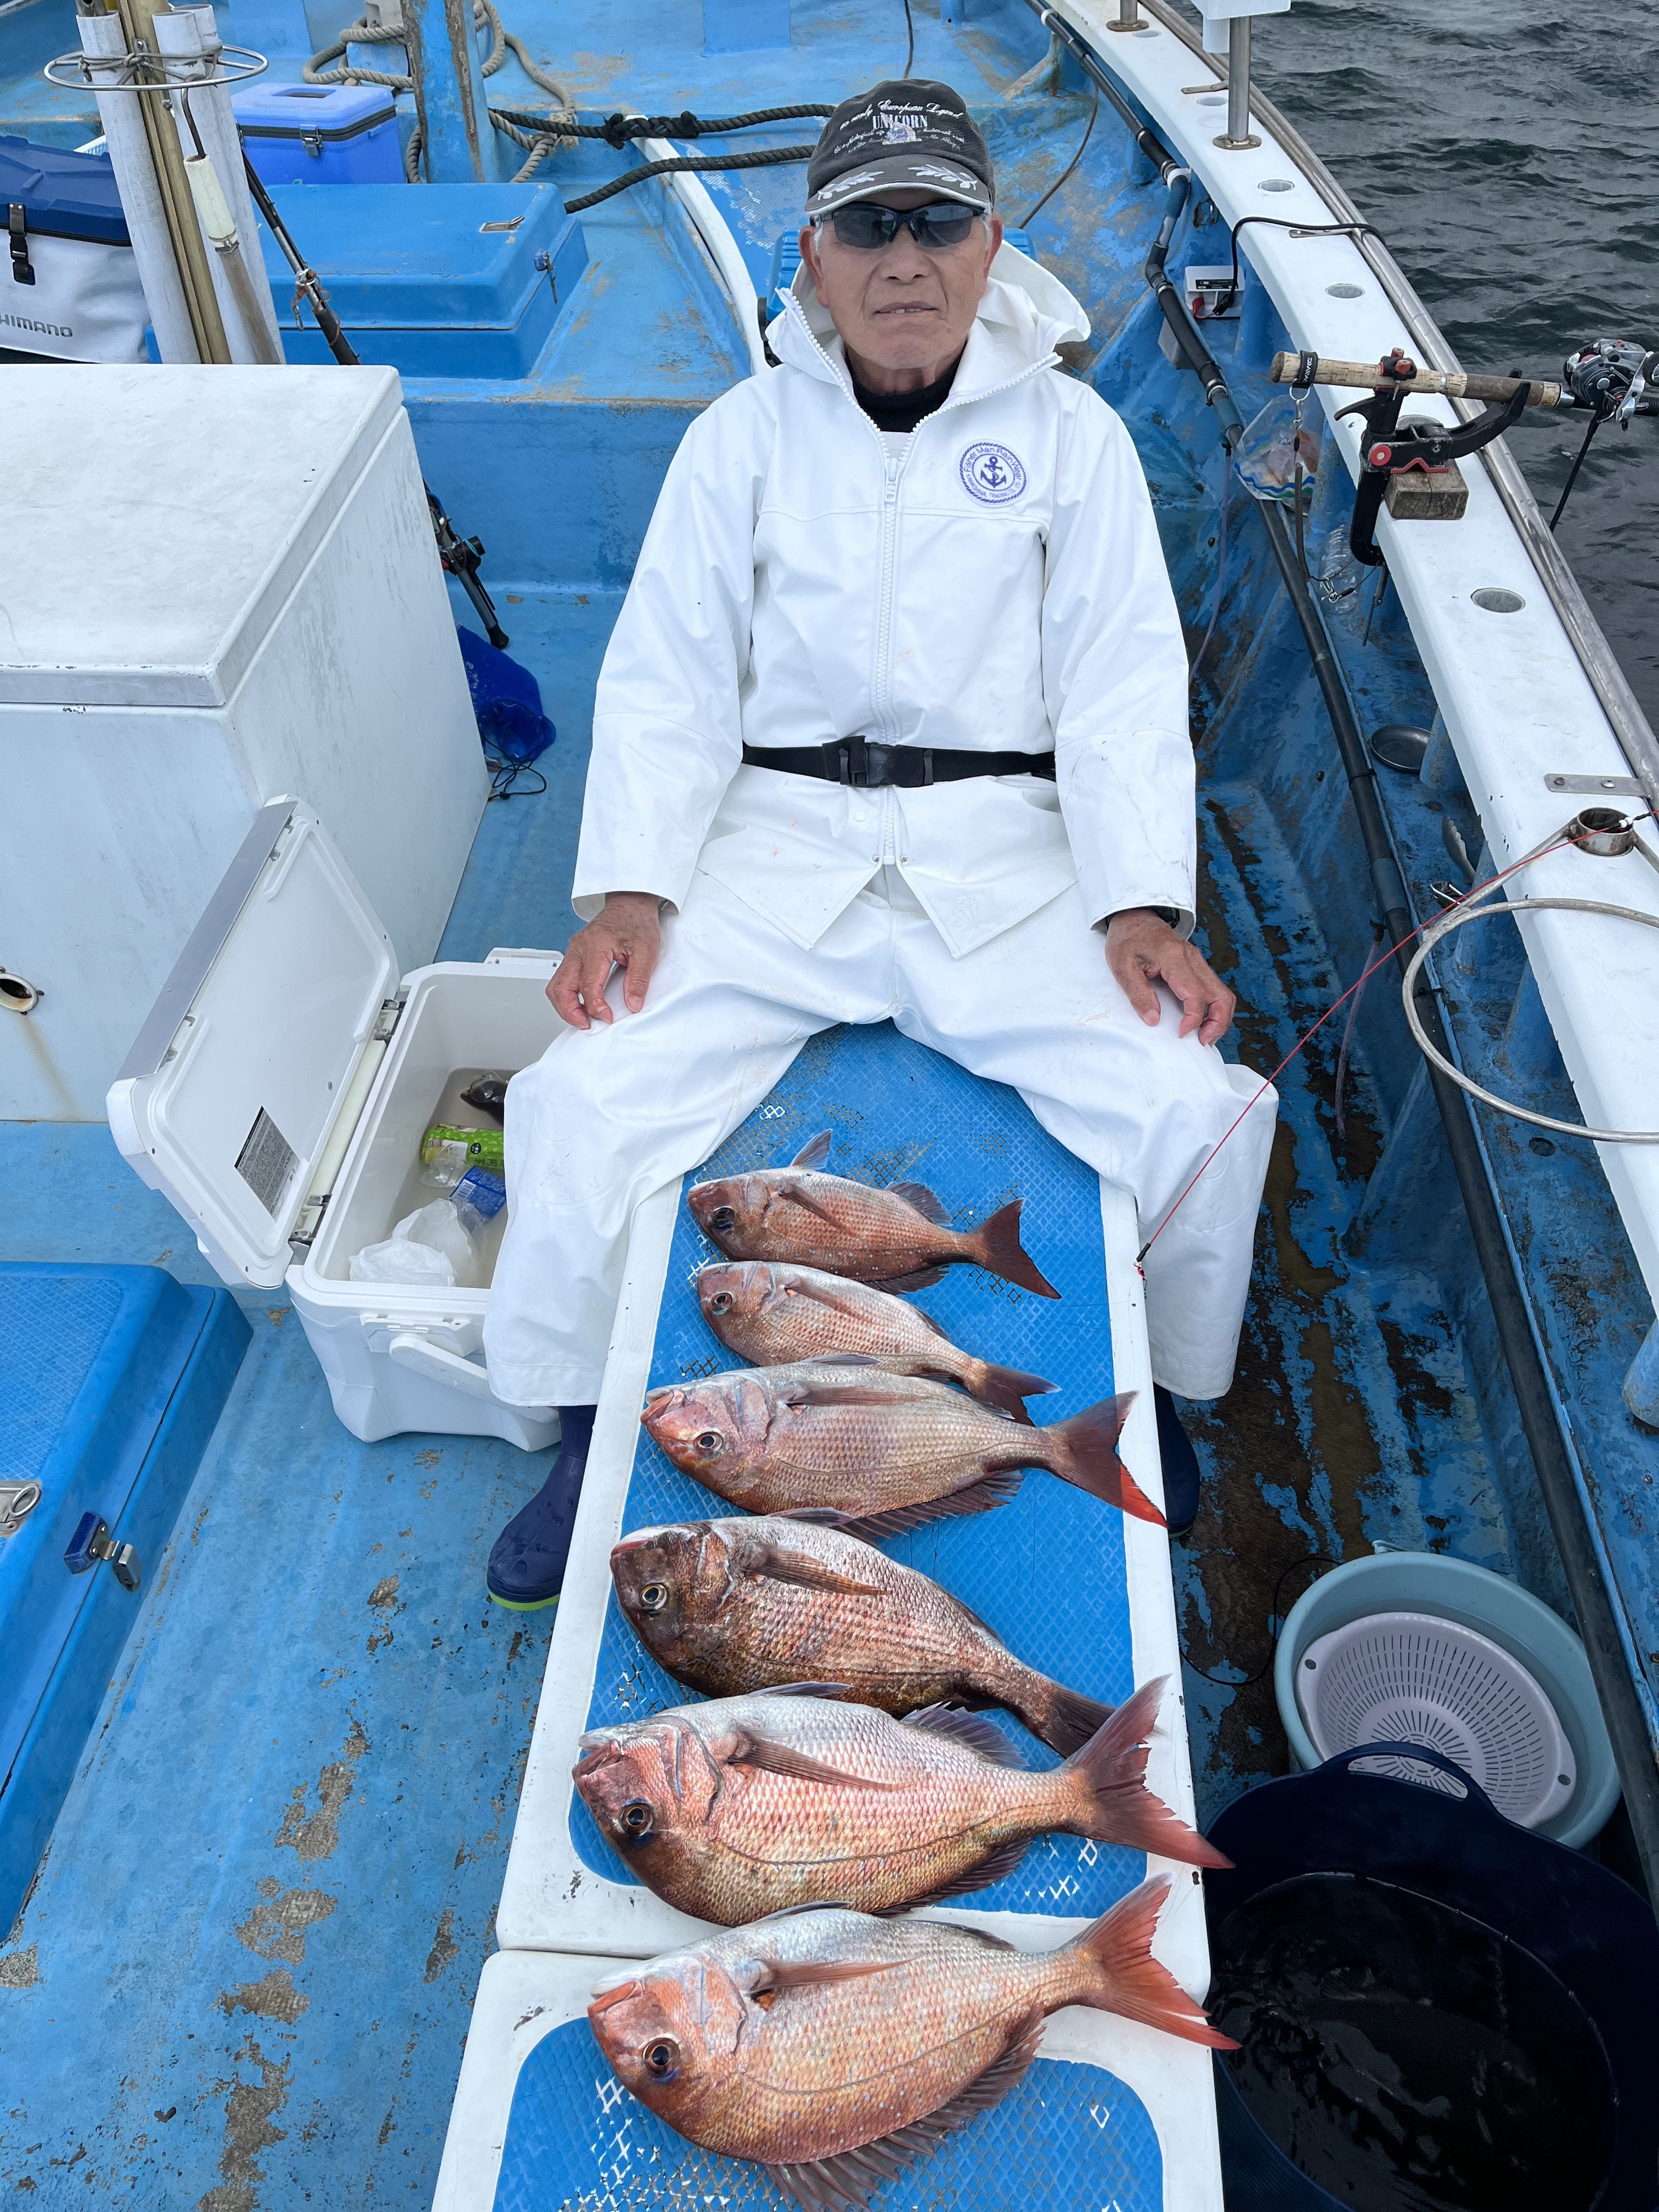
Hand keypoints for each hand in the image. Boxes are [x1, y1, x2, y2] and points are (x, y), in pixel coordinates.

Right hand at [547, 893, 662, 1029]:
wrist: (630, 904)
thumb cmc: (637, 922)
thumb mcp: (647, 950)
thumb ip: (639, 979)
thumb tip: (632, 1004)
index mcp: (594, 945)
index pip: (587, 984)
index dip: (595, 1006)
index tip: (607, 1017)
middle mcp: (577, 948)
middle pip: (560, 987)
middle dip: (570, 1012)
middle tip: (587, 1025)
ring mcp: (573, 951)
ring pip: (556, 986)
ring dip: (565, 1006)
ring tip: (583, 1018)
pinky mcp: (574, 955)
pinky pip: (562, 980)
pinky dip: (568, 996)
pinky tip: (581, 1004)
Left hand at [1106, 908, 1234, 1045]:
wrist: (1133, 916)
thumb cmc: (1127, 939)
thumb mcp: (1122, 967)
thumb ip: (1138, 995)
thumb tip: (1153, 1020)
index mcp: (1174, 958)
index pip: (1196, 995)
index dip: (1193, 1019)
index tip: (1181, 1032)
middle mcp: (1192, 959)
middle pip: (1221, 995)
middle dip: (1218, 1022)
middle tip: (1204, 1041)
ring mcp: (1197, 961)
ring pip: (1222, 992)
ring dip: (1220, 1016)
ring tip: (1206, 1035)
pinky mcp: (1196, 964)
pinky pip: (1214, 988)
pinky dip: (1214, 1007)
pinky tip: (1203, 1020)